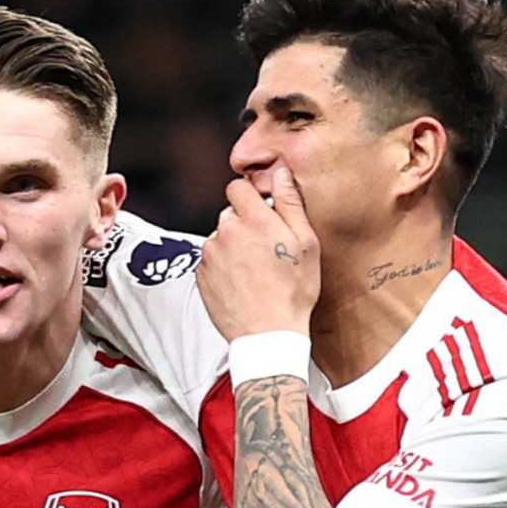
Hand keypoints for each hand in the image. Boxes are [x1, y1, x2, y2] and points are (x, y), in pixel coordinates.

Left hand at [198, 164, 320, 338]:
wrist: (268, 334)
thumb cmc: (294, 291)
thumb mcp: (306, 244)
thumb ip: (290, 203)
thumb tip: (281, 172)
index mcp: (254, 220)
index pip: (237, 187)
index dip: (250, 198)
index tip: (261, 213)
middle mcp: (226, 232)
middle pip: (229, 214)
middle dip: (244, 224)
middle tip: (265, 250)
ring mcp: (209, 255)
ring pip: (219, 238)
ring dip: (232, 247)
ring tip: (254, 271)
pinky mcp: (200, 275)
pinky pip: (210, 260)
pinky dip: (222, 267)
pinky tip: (241, 283)